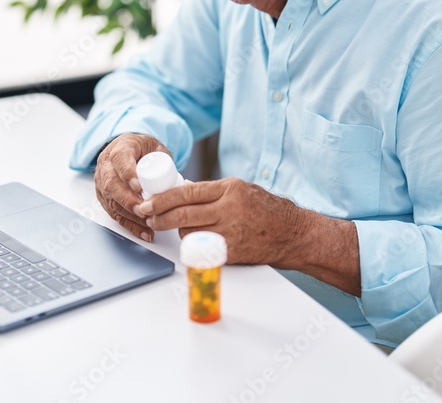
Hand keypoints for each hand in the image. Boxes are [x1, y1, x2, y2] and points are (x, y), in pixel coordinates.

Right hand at [94, 134, 169, 241]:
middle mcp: (106, 167)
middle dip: (128, 200)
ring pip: (112, 202)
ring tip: (148, 223)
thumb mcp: (154, 145)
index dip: (127, 173)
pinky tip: (144, 232)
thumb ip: (162, 156)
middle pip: (111, 185)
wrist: (127, 151)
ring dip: (130, 215)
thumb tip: (170, 174)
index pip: (119, 159)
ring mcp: (103, 184)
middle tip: (144, 209)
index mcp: (119, 148)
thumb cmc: (142, 149)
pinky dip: (131, 226)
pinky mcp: (105, 199)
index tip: (138, 186)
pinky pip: (115, 215)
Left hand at [140, 178, 360, 293]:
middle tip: (148, 218)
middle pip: (183, 213)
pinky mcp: (232, 252)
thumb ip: (213, 191)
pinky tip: (194, 239)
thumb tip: (180, 192)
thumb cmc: (267, 209)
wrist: (293, 234)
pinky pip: (202, 248)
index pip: (186, 192)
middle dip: (160, 217)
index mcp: (230, 189)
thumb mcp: (241, 189)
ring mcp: (231, 232)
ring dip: (179, 230)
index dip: (162, 199)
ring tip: (178, 227)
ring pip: (190, 231)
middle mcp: (230, 209)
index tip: (148, 203)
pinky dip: (194, 243)